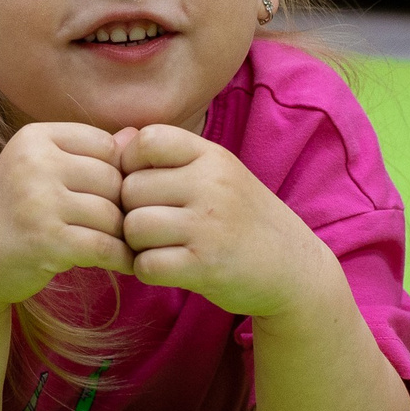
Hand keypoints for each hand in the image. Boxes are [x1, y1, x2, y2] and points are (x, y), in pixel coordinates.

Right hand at [0, 122, 131, 305]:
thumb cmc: (13, 215)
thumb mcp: (41, 173)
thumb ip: (88, 154)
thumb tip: (137, 136)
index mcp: (33, 138)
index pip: (106, 145)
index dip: (116, 174)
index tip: (109, 198)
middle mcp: (33, 162)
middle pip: (113, 179)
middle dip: (120, 207)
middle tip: (117, 228)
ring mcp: (37, 201)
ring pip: (112, 214)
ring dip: (120, 236)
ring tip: (116, 245)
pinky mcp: (45, 240)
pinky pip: (104, 246)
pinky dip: (121, 258)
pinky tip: (124, 263)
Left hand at [115, 124, 323, 316]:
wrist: (293, 268)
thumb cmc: (241, 218)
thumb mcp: (215, 175)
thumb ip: (167, 156)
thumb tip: (116, 140)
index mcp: (212, 156)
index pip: (146, 140)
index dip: (131, 165)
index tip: (146, 187)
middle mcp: (212, 185)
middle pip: (130, 189)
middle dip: (131, 210)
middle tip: (154, 225)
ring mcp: (209, 226)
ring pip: (133, 227)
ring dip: (137, 244)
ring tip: (160, 246)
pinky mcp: (206, 266)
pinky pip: (146, 264)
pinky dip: (148, 270)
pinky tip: (168, 267)